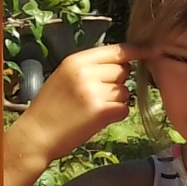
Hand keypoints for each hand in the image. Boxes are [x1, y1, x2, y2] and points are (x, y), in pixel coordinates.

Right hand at [10, 44, 131, 162]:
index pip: (115, 50)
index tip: (150, 51)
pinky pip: (124, 108)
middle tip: (95, 97)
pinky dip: (116, 115)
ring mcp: (93, 91)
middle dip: (116, 84)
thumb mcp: (64, 77)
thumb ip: (90, 68)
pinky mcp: (100, 111)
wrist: (36, 135)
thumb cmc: (50, 108)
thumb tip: (123, 64)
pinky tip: (97, 119)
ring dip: (116, 101)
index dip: (135, 51)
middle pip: (123, 71)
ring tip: (92, 109)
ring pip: (125, 92)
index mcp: (75, 61)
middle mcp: (85, 73)